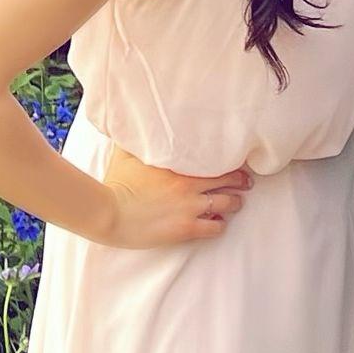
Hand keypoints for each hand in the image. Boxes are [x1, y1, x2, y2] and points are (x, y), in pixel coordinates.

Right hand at [99, 143, 252, 247]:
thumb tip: (137, 123)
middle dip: (240, 182)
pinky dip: (220, 225)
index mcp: (179, 165)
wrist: (108, 213)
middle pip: (229, 181)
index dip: (230, 161)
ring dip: (234, 203)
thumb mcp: (127, 153)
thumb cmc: (115, 182)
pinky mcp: (185, 229)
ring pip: (227, 204)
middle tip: (246, 182)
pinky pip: (215, 228)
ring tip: (236, 202)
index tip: (237, 161)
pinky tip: (218, 222)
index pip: (217, 160)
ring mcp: (189, 208)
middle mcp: (189, 185)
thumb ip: (139, 139)